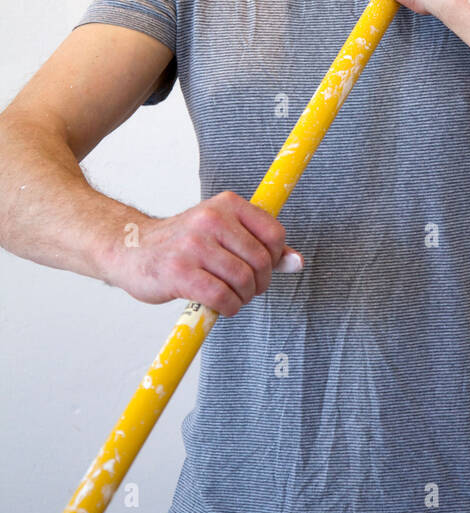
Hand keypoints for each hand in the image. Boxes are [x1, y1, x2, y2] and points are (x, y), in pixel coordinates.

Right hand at [108, 190, 303, 315]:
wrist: (131, 249)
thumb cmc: (183, 244)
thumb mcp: (223, 233)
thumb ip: (260, 245)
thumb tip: (297, 262)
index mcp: (226, 205)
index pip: (274, 234)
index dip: (275, 259)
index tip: (261, 268)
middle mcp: (211, 220)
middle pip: (261, 261)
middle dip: (259, 283)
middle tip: (246, 289)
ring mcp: (194, 245)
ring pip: (243, 280)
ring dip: (243, 298)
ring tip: (232, 297)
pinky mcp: (179, 272)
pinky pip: (221, 296)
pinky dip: (228, 307)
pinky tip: (220, 306)